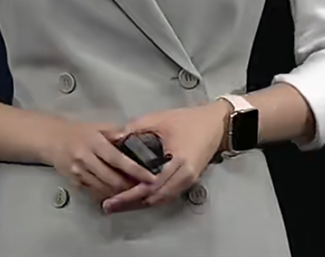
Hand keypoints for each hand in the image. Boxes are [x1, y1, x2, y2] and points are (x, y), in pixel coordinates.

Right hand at [44, 119, 156, 203]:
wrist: (54, 140)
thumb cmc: (81, 132)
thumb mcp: (99, 127)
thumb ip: (116, 132)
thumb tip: (134, 138)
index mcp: (95, 143)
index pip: (117, 159)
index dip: (135, 170)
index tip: (150, 177)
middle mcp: (86, 160)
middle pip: (111, 178)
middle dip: (129, 185)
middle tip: (145, 187)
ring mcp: (79, 173)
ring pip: (103, 189)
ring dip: (120, 192)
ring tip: (134, 190)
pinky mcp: (75, 183)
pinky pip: (94, 193)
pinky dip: (107, 194)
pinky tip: (117, 192)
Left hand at [102, 102, 227, 214]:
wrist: (215, 123)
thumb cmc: (189, 119)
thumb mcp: (161, 118)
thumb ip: (137, 127)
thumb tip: (114, 138)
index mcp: (178, 160)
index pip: (150, 184)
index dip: (130, 194)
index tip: (111, 199)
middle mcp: (185, 176)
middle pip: (155, 197)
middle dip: (131, 203)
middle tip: (109, 206)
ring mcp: (189, 180)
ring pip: (161, 199)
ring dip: (141, 203)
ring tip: (120, 204)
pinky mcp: (189, 181)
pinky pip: (168, 194)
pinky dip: (153, 197)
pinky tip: (139, 196)